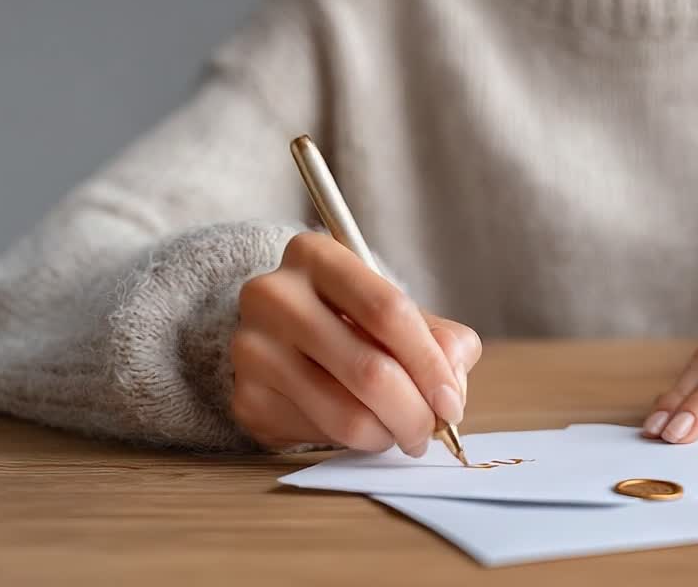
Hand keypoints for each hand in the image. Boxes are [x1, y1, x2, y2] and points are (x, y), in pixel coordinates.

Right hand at [229, 232, 481, 453]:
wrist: (285, 335)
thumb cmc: (354, 319)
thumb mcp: (401, 311)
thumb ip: (442, 340)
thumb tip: (450, 387)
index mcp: (315, 255)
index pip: (389, 311)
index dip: (430, 364)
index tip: (451, 402)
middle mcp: (273, 296)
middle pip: (370, 370)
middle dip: (415, 413)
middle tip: (432, 431)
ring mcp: (251, 348)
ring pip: (346, 414)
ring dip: (389, 434)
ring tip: (401, 431)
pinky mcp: (246, 398)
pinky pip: (319, 435)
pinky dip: (355, 442)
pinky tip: (363, 427)